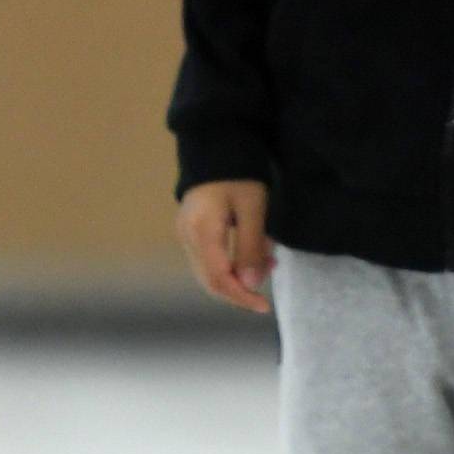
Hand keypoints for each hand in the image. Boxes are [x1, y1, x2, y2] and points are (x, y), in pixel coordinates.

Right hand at [174, 179, 274, 314]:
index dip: (241, 297)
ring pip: (209, 273)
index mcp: (202, 232)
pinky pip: (209, 260)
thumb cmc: (238, 173)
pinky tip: (253, 254)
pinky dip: (230, 266)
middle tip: (268, 287)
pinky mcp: (190, 232)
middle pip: (210, 281)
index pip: (219, 279)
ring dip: (237, 278)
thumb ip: (251, 247)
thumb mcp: (253, 208)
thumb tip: (251, 285)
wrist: (216, 146)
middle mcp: (187, 238)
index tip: (264, 306)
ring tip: (267, 263)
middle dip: (240, 290)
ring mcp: (185, 236)